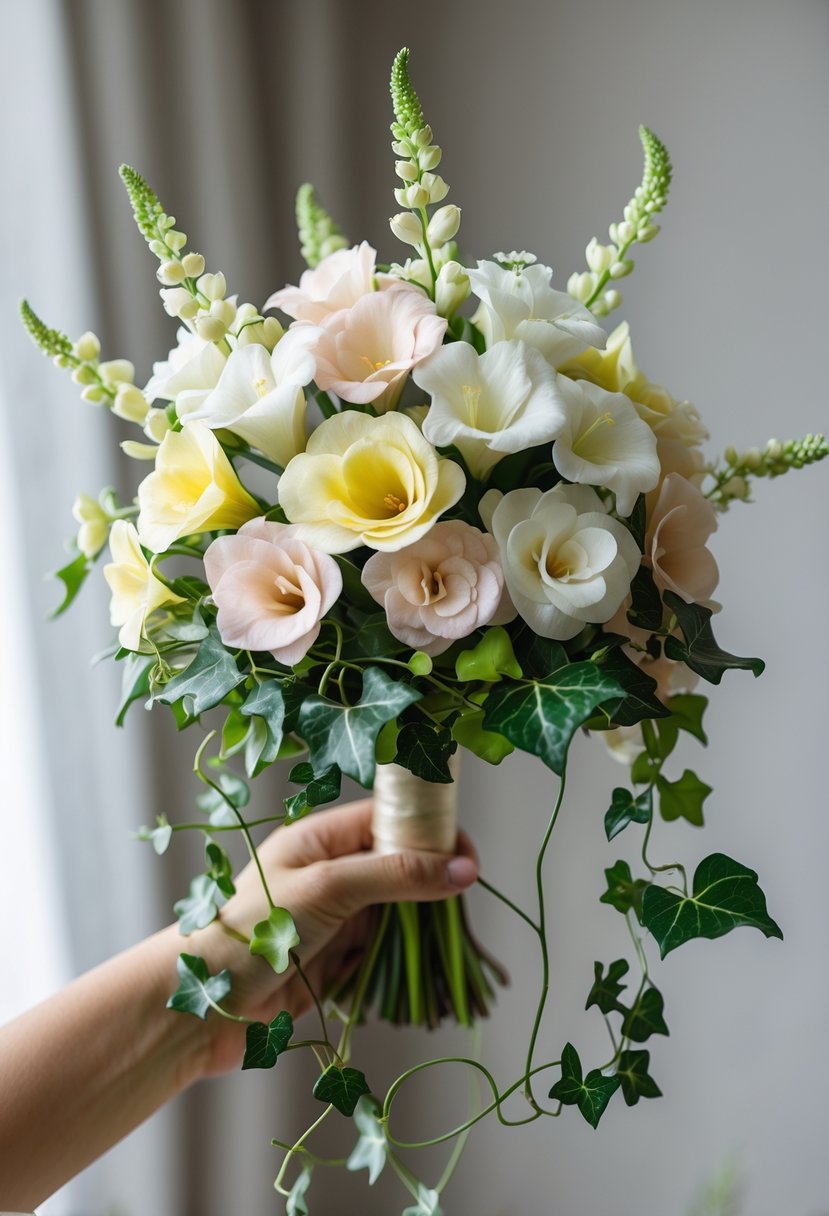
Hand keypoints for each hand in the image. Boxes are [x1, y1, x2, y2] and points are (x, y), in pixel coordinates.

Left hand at [189, 799, 478, 1075]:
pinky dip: (404, 959)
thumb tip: (463, 869)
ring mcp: (333, 918)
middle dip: (432, 880)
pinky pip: (384, 951)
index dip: (430, 830)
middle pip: (398, 864)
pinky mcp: (335, 960)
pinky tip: (420, 968)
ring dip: (422, 925)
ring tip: (448, 939)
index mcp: (319, 839)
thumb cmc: (250, 932)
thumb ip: (396, 874)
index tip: (469, 855)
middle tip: (464, 899)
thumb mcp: (328, 888)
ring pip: (397, 911)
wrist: (200, 1009)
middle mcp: (329, 873)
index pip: (387, 819)